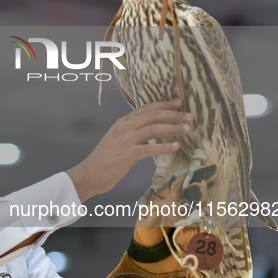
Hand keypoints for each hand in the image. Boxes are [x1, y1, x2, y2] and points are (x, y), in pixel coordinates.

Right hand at [66, 100, 191, 202]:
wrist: (88, 174)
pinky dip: (164, 147)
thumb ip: (130, 132)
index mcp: (122, 123)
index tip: (179, 102)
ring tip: (187, 129)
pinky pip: (149, 149)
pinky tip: (176, 146)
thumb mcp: (116, 139)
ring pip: (152, 129)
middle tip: (189, 115)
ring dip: (172, 128)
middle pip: (152, 115)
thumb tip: (149, 130)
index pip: (145, 109)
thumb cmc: (104, 160)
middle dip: (173, 114)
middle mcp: (123, 128)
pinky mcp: (127, 155)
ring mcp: (124, 141)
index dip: (163, 104)